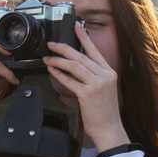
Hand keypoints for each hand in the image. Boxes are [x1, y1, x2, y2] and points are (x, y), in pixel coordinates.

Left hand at [44, 23, 128, 149]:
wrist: (109, 129)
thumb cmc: (105, 112)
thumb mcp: (104, 90)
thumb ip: (93, 77)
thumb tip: (76, 68)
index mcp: (109, 73)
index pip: (95, 51)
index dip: (84, 38)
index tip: (77, 26)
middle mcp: (104, 76)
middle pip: (81, 56)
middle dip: (64, 48)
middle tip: (52, 44)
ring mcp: (96, 84)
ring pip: (74, 66)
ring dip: (58, 61)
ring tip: (47, 59)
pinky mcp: (87, 94)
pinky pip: (69, 81)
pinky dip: (59, 75)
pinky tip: (51, 71)